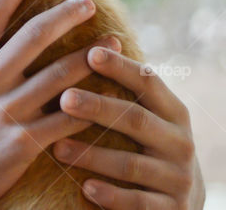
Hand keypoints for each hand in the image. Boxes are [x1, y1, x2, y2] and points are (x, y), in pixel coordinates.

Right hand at [0, 0, 118, 209]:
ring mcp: (5, 112)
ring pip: (61, 75)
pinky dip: (91, 106)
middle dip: (66, 15)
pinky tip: (108, 96)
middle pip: (34, 35)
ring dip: (92, 57)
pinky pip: (68, 119)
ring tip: (114, 47)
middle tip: (89, 3)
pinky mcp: (24, 142)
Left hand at [52, 48, 204, 208]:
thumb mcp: (146, 118)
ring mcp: (178, 178)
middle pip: (136, 119)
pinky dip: (112, 196)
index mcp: (173, 112)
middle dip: (99, 108)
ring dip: (93, 155)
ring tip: (58, 147)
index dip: (121, 67)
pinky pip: (138, 203)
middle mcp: (180, 142)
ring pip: (132, 164)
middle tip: (64, 98)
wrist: (179, 203)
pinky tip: (86, 188)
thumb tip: (84, 44)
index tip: (90, 52)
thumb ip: (124, 90)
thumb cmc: (148, 147)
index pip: (148, 83)